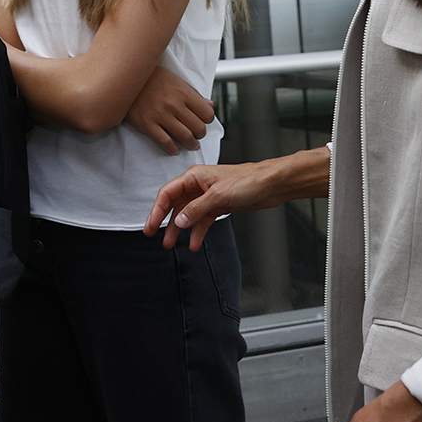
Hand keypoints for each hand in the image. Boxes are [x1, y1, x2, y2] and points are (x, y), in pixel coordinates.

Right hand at [124, 65, 213, 152]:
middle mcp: (174, 104)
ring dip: (191, 144)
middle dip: (200, 134)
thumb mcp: (175, 80)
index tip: (204, 121)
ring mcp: (160, 115)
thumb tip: (210, 105)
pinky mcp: (147, 124)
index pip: (206, 113)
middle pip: (198, 127)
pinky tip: (174, 149)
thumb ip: (193, 94)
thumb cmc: (151, 77)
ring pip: (185, 137)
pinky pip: (165, 142)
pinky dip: (173, 149)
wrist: (125, 78)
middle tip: (198, 135)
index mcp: (183, 92)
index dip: (207, 120)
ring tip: (191, 145)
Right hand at [145, 161, 281, 248]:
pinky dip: (197, 232)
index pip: (168, 193)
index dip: (157, 210)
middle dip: (164, 221)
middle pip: (174, 205)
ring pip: (187, 215)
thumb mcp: (218, 195)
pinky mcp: (218, 206)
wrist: (270, 185)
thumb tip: (179, 221)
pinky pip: (202, 221)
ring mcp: (207, 197)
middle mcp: (198, 186)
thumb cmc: (248, 180)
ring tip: (171, 244)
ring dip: (179, 229)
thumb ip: (196, 209)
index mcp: (194, 177)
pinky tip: (194, 243)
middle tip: (153, 234)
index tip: (151, 225)